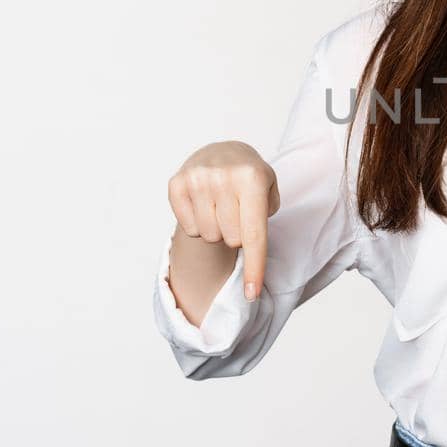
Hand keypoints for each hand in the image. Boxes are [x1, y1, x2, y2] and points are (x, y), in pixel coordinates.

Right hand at [167, 141, 280, 299]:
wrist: (222, 152)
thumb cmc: (249, 179)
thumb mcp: (270, 188)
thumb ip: (267, 215)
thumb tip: (249, 244)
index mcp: (251, 178)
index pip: (253, 234)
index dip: (254, 267)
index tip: (251, 295)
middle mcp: (223, 177)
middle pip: (231, 239)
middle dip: (237, 234)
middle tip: (237, 211)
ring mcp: (197, 179)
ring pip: (209, 236)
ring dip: (217, 230)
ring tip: (221, 207)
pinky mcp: (176, 183)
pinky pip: (189, 228)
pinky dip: (198, 224)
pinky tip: (204, 205)